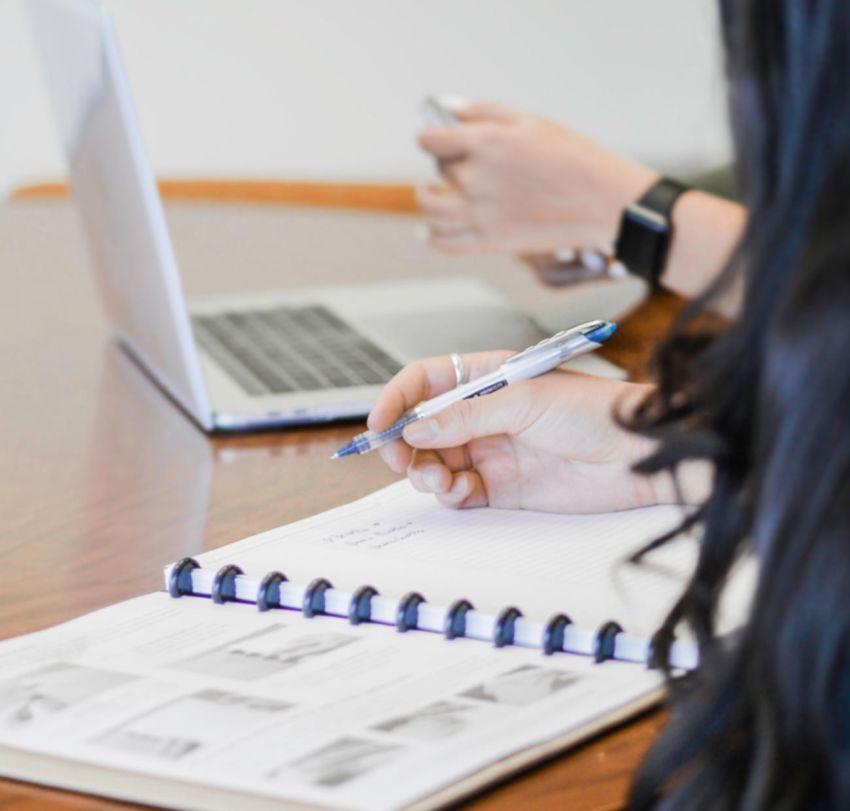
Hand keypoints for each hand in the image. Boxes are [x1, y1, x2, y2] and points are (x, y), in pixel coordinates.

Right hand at [368, 351, 686, 513]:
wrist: (639, 456)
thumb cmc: (594, 411)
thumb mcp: (524, 401)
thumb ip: (465, 417)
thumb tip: (415, 429)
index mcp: (486, 378)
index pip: (426, 382)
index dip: (397, 399)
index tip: (379, 423)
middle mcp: (483, 414)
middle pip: (422, 427)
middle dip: (404, 443)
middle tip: (399, 459)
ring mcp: (490, 451)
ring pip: (434, 462)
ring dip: (424, 471)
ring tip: (437, 478)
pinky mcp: (501, 487)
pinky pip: (458, 491)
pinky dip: (449, 493)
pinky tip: (459, 491)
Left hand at [417, 101, 656, 257]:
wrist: (604, 201)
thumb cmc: (573, 157)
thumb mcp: (532, 121)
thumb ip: (486, 112)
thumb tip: (452, 112)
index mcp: (485, 142)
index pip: (431, 139)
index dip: (431, 136)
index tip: (435, 138)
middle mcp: (476, 177)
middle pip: (441, 168)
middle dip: (447, 162)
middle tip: (465, 162)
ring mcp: (481, 212)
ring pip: (431, 205)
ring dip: (426, 196)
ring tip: (428, 193)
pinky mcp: (491, 241)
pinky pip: (446, 243)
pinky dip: (432, 239)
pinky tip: (427, 233)